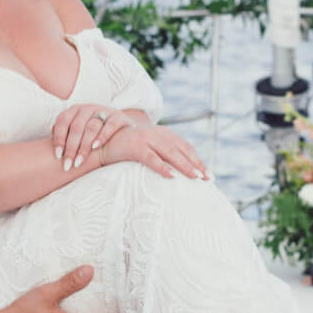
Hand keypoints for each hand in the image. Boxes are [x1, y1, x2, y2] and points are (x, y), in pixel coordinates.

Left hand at [51, 104, 133, 171]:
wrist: (123, 130)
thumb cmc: (94, 133)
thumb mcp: (78, 130)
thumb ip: (65, 134)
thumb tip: (48, 143)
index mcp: (75, 110)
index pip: (63, 121)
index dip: (59, 138)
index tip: (57, 156)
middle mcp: (88, 108)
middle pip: (76, 127)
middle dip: (71, 148)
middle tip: (68, 165)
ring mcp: (104, 110)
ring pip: (91, 127)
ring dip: (84, 146)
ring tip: (79, 162)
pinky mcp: (119, 117)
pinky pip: (109, 125)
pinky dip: (102, 136)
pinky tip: (96, 147)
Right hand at [94, 122, 209, 180]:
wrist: (104, 141)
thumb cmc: (129, 148)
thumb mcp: (150, 147)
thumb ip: (163, 153)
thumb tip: (181, 170)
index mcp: (164, 134)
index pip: (186, 147)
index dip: (197, 160)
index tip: (208, 174)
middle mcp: (158, 134)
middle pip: (182, 150)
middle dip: (196, 164)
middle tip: (207, 178)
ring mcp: (147, 139)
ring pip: (171, 153)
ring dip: (184, 165)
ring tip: (195, 177)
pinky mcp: (135, 147)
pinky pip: (152, 158)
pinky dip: (162, 167)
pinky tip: (172, 177)